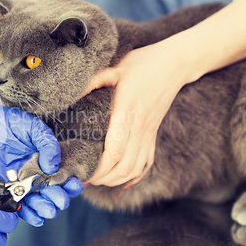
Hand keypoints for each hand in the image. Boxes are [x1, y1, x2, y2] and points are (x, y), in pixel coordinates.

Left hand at [0, 100, 82, 225]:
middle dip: (57, 199)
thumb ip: (47, 144)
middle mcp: (33, 174)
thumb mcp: (33, 128)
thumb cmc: (9, 122)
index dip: (70, 183)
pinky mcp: (2, 188)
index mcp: (44, 161)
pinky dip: (26, 213)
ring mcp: (18, 182)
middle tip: (60, 201)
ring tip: (48, 211)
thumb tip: (52, 167)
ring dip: (43, 208)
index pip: (61, 176)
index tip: (75, 185)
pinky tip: (35, 217)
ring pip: (34, 201)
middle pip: (49, 192)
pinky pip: (15, 205)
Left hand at [85, 43, 187, 186]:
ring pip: (135, 169)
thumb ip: (93, 81)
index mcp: (127, 113)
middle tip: (84, 177)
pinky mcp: (153, 135)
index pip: (114, 150)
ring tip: (98, 179)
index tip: (83, 170)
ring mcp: (148, 133)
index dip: (99, 167)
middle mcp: (139, 128)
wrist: (174, 64)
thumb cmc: (142, 65)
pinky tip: (122, 180)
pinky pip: (147, 162)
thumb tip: (71, 93)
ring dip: (116, 180)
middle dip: (103, 178)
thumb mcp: (115, 69)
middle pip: (124, 166)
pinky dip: (135, 176)